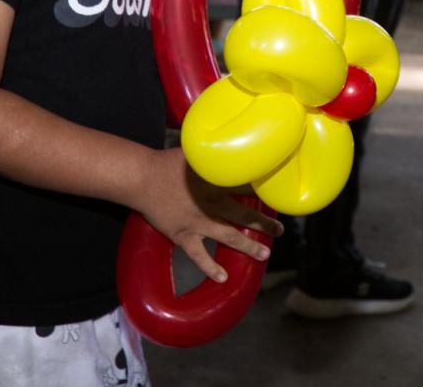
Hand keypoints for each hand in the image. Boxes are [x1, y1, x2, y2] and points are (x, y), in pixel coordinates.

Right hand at [133, 149, 282, 282]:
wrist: (141, 178)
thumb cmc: (167, 162)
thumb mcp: (196, 154)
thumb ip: (215, 156)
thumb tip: (231, 145)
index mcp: (218, 183)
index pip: (249, 188)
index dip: (265, 193)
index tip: (277, 197)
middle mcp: (212, 204)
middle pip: (245, 215)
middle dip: (265, 223)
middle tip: (280, 230)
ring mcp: (198, 222)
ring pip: (229, 237)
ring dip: (248, 246)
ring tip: (265, 253)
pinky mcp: (183, 235)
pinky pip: (199, 256)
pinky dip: (210, 268)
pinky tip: (223, 278)